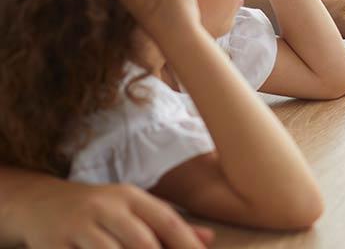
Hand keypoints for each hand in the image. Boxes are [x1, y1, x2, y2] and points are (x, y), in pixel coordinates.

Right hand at [19, 179, 213, 248]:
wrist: (40, 203)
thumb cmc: (98, 210)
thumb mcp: (132, 209)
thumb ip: (167, 225)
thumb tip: (208, 239)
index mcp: (130, 197)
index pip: (166, 220)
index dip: (186, 244)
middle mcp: (106, 208)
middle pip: (142, 242)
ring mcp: (79, 227)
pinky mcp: (54, 246)